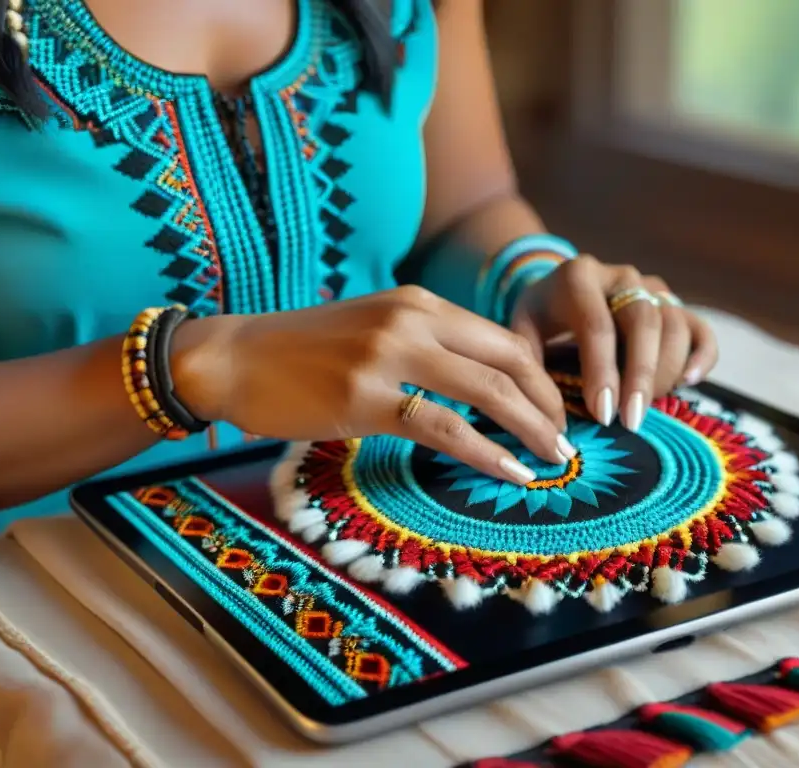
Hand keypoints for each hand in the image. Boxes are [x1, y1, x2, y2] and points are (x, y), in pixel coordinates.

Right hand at [172, 287, 569, 484]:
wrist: (233, 357)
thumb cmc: (302, 351)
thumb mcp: (373, 329)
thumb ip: (424, 346)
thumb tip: (477, 382)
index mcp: (418, 302)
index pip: (501, 338)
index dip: (539, 377)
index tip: (554, 411)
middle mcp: (412, 319)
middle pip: (507, 360)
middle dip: (547, 403)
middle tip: (565, 439)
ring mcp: (389, 356)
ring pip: (486, 391)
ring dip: (530, 427)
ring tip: (554, 459)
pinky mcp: (366, 397)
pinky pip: (443, 426)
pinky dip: (486, 451)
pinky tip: (511, 471)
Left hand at [510, 256, 718, 430]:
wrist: (563, 285)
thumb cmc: (542, 316)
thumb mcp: (522, 330)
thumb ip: (531, 365)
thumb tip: (549, 420)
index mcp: (579, 277)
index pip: (597, 326)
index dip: (602, 373)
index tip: (602, 414)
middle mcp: (621, 276)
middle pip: (644, 323)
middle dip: (640, 376)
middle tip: (631, 421)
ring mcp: (652, 288)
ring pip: (674, 326)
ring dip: (664, 373)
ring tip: (642, 407)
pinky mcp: (674, 303)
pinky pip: (700, 329)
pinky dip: (702, 357)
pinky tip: (688, 383)